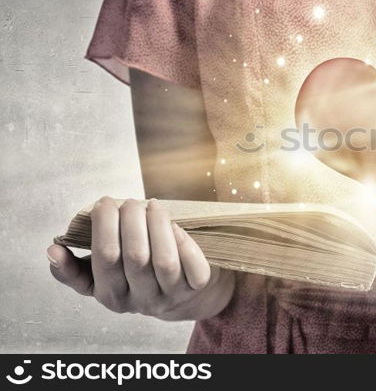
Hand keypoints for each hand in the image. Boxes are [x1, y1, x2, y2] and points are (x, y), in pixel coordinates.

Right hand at [47, 197, 234, 319]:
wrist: (182, 295)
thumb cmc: (134, 276)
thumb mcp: (99, 278)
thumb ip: (72, 268)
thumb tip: (52, 249)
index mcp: (111, 296)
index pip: (105, 258)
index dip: (104, 225)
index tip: (102, 203)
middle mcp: (142, 301)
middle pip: (135, 256)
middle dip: (131, 220)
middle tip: (129, 201)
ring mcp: (172, 295)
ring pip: (164, 260)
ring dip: (157, 224)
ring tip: (151, 205)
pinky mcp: (197, 287)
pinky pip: (192, 263)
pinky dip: (182, 240)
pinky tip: (173, 224)